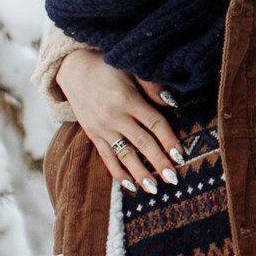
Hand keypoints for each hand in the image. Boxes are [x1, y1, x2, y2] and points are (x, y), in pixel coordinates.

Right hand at [56, 48, 182, 193]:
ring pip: (124, 155)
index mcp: (128, 99)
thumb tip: (170, 103)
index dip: (169, 140)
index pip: (155, 123)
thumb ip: (151, 86)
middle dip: (159, 163)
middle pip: (142, 143)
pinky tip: (130, 186)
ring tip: (154, 189)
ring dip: (140, 173)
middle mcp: (114, 116)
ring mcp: (102, 128)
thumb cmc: (109, 67)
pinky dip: (118, 173)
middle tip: (173, 178)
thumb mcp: (131, 70)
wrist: (73, 67)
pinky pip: (106, 157)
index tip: (181, 155)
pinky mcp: (92, 134)